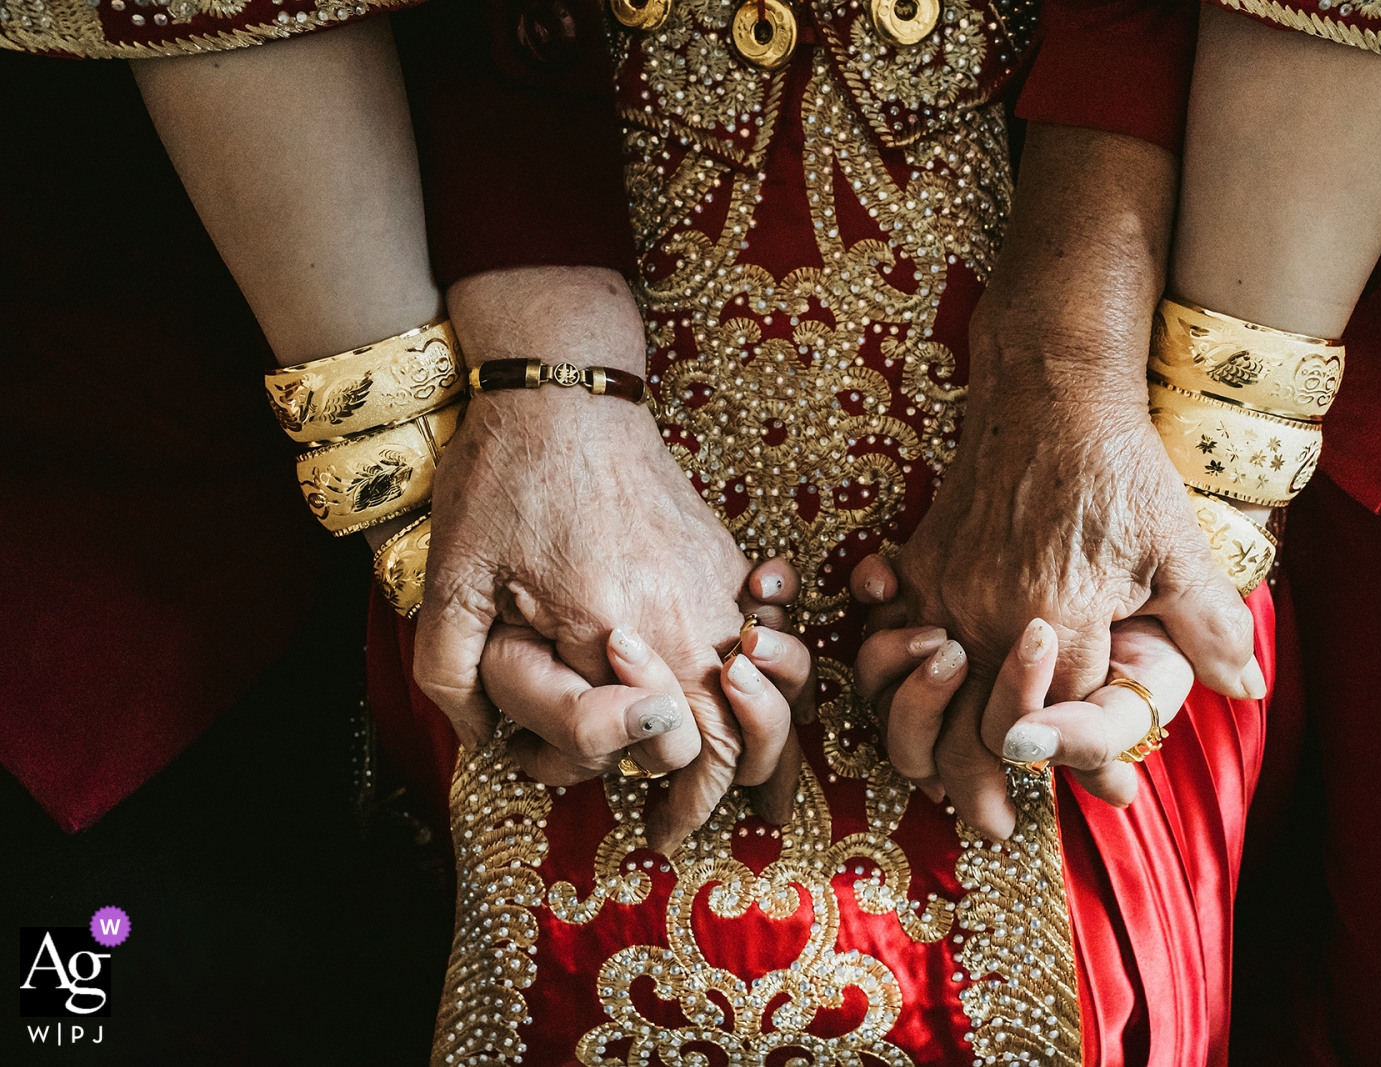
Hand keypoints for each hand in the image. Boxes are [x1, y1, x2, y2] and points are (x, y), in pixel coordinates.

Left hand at [412, 267, 807, 852]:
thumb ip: (455, 676)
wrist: (564, 392)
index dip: (672, 801)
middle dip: (723, 792)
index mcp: (615, 636)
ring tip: (738, 773)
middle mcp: (682, 616)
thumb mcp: (450, 584)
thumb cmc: (504, 485)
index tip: (658, 831)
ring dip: (761, 736)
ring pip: (769, 687)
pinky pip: (768, 632)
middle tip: (689, 821)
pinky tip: (746, 685)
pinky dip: (770, 672)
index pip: (672, 751)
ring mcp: (714, 584)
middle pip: (739, 733)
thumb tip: (485, 744)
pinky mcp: (722, 556)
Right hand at [849, 126, 1259, 837]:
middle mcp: (994, 612)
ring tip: (938, 777)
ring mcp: (948, 585)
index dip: (1091, 764)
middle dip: (985, 784)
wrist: (1051, 390)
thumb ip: (1212, 625)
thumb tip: (1247, 690)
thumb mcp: (1180, 547)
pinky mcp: (923, 559)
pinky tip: (899, 675)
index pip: (1065, 719)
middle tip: (998, 823)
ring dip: (922, 738)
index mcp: (1061, 617)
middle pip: (975, 725)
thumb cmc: (1121, 469)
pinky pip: (884, 625)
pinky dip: (884, 657)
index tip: (1113, 794)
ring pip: (917, 689)